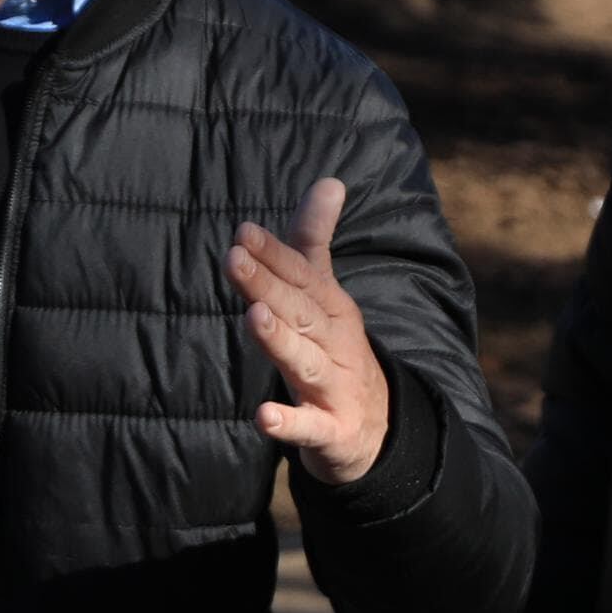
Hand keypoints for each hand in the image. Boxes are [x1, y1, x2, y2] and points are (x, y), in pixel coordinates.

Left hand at [232, 177, 391, 483]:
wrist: (377, 429)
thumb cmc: (334, 350)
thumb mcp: (325, 297)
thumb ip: (315, 242)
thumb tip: (329, 180)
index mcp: (332, 309)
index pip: (303, 276)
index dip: (274, 255)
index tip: (242, 232)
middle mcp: (335, 343)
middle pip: (300, 313)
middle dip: (268, 286)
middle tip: (234, 259)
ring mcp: (335, 388)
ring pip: (305, 362)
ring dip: (280, 341)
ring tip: (253, 318)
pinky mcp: (332, 431)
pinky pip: (309, 428)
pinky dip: (288, 423)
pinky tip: (263, 417)